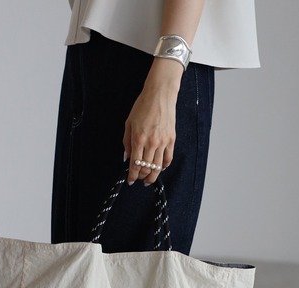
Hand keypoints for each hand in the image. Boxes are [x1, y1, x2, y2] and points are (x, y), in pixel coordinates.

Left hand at [123, 58, 182, 185]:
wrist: (160, 95)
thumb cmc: (143, 106)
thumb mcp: (129, 123)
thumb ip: (126, 142)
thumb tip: (126, 158)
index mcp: (139, 139)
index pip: (135, 164)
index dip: (132, 176)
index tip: (130, 180)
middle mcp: (151, 143)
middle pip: (146, 168)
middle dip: (141, 176)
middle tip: (138, 178)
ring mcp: (163, 142)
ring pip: (158, 167)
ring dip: (152, 176)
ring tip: (148, 180)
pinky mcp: (171, 140)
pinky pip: (168, 159)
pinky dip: (164, 167)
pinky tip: (159, 168)